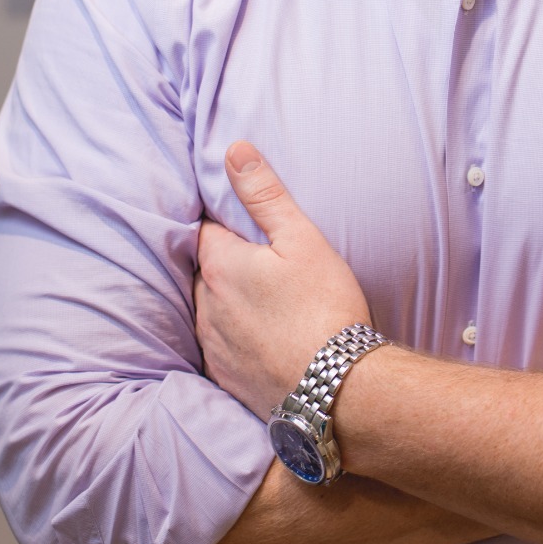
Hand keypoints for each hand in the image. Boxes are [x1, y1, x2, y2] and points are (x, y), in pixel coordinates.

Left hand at [194, 142, 369, 419]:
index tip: (243, 222)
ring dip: (229, 301)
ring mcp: (212, 346)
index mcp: (219, 266)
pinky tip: (263, 337)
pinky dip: (236, 336)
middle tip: (262, 260)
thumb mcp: (301, 239)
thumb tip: (234, 150)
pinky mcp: (224, 379)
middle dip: (225, 262)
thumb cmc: (324, 308)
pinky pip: (220, 346)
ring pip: (209, 310)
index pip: (203, 229)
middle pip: (204, 271)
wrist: (339, 393)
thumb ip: (265, 194)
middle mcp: (204, 306)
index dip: (222, 222)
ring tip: (266, 299)